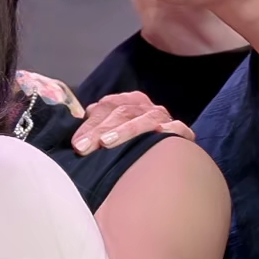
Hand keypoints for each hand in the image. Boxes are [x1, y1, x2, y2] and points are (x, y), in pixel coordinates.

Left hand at [71, 87, 187, 154]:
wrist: (164, 157)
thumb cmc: (128, 144)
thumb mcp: (109, 131)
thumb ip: (94, 127)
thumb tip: (76, 135)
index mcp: (127, 102)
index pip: (106, 106)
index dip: (90, 124)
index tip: (77, 143)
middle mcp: (145, 107)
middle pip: (122, 112)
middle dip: (101, 129)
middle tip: (84, 147)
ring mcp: (163, 118)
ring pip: (145, 119)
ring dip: (126, 130)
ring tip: (107, 143)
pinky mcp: (181, 132)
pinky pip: (177, 129)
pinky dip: (169, 131)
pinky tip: (158, 135)